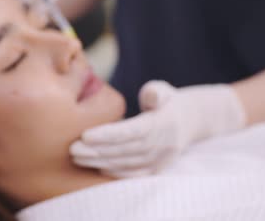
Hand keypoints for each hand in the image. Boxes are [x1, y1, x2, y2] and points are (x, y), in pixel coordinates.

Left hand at [70, 81, 245, 177]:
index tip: (85, 134)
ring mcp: (162, 158)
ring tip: (77, 157)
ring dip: (101, 162)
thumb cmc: (168, 100)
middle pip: (125, 150)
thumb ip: (155, 91)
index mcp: (162, 123)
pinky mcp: (158, 167)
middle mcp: (163, 143)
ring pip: (127, 163)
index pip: (131, 131)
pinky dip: (116, 172)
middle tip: (72, 148)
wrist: (192, 120)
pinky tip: (97, 166)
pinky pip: (136, 174)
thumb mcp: (163, 89)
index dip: (108, 135)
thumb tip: (150, 97)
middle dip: (97, 151)